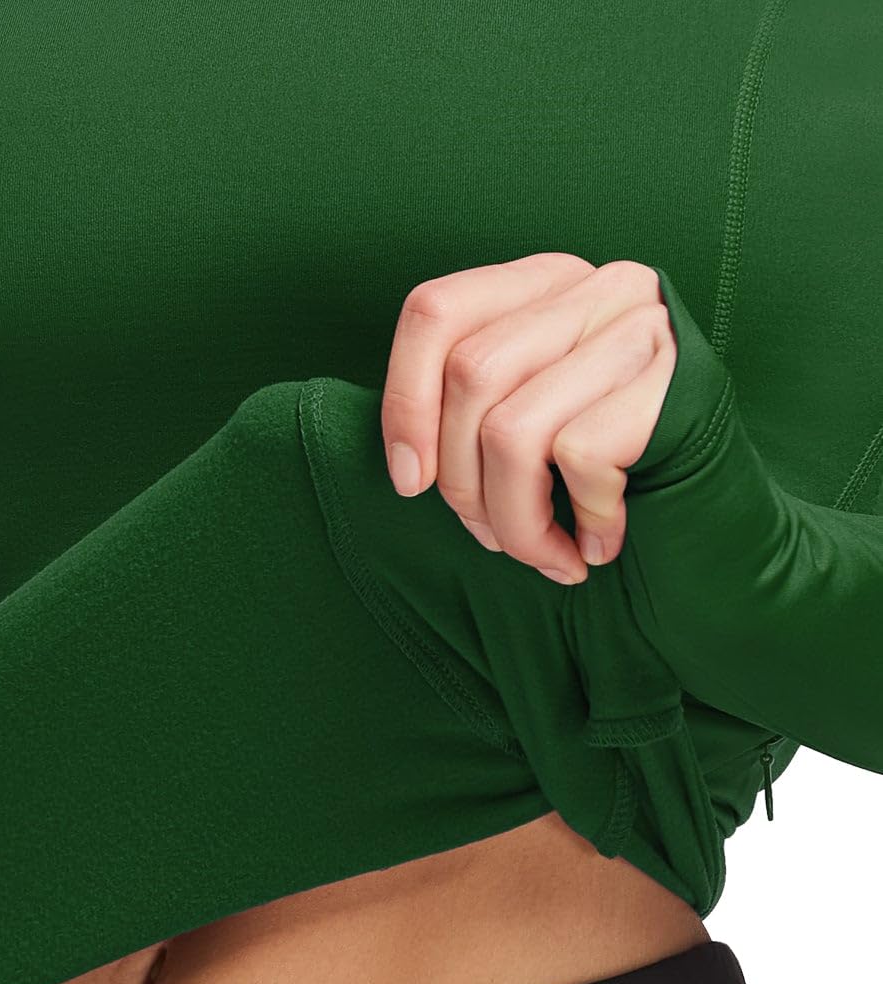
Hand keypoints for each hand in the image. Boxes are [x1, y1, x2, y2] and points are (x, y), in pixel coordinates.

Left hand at [379, 253, 677, 583]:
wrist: (721, 528)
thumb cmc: (602, 484)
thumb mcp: (525, 429)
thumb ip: (468, 412)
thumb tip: (406, 467)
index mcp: (543, 286)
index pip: (434, 312)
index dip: (403, 403)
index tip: (410, 483)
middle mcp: (595, 289)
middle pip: (469, 376)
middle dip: (462, 484)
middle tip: (493, 541)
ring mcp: (642, 329)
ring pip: (512, 429)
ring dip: (513, 520)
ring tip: (541, 555)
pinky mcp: (677, 384)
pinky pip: (578, 457)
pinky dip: (578, 521)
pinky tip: (597, 544)